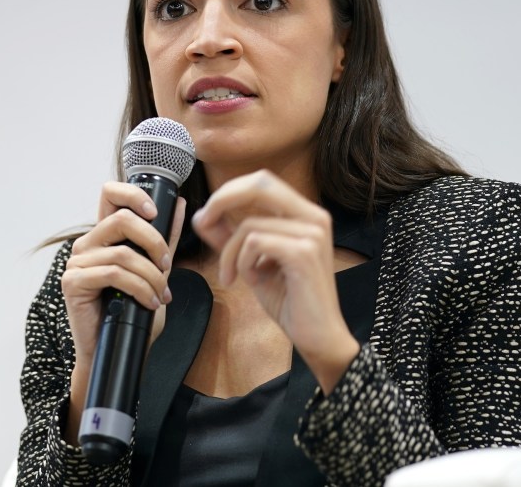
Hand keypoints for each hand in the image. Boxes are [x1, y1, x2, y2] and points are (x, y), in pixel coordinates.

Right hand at [61, 182, 185, 442]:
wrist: (118, 351)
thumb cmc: (134, 312)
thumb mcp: (156, 270)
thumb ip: (165, 238)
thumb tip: (180, 203)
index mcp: (105, 235)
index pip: (110, 193)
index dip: (133, 193)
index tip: (155, 212)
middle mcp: (87, 243)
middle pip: (122, 219)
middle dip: (154, 242)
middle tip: (167, 267)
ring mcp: (77, 262)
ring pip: (122, 253)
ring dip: (151, 275)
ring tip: (161, 295)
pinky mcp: (73, 282)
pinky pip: (113, 274)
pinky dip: (139, 288)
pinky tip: (149, 302)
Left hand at [191, 170, 358, 393]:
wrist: (318, 337)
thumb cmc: (291, 302)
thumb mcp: (253, 263)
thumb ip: (231, 237)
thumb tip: (202, 216)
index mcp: (306, 214)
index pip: (262, 181)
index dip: (230, 191)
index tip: (206, 216)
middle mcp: (314, 216)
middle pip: (259, 184)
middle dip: (223, 201)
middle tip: (203, 224)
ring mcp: (312, 233)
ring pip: (249, 224)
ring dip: (230, 253)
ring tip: (235, 277)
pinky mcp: (304, 252)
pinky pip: (254, 243)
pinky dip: (242, 263)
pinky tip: (252, 281)